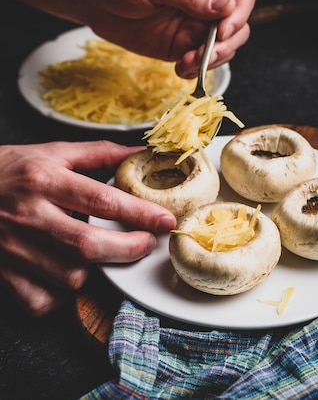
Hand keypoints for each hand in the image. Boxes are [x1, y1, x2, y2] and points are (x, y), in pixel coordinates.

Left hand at [0, 0, 255, 77]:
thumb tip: (228, 6)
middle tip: (205, 54)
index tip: (223, 30)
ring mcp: (194, 27)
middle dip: (226, 45)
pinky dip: (196, 70)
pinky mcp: (181, 47)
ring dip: (210, 61)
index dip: (240, 14)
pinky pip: (200, 62)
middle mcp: (206, 4)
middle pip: (237, 28)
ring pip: (222, 49)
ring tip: (187, 63)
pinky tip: (181, 68)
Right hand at [0, 141, 175, 315]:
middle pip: (89, 245)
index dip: (139, 213)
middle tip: (146, 244)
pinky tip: (67, 274)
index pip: (102, 200)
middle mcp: (31, 215)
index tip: (165, 220)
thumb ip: (98, 153)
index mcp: (46, 181)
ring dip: (96, 270)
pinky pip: (41, 300)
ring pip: (70, 277)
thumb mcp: (53, 152)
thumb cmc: (11, 168)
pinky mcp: (4, 272)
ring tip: (103, 255)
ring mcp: (15, 248)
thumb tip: (139, 152)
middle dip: (128, 249)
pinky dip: (61, 295)